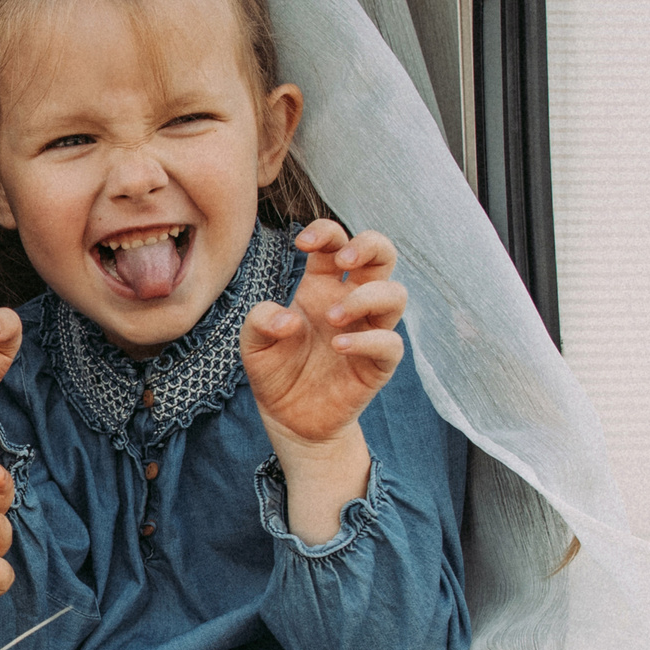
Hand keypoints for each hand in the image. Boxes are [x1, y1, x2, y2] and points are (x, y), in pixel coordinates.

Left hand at [241, 222, 404, 447]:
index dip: (325, 232)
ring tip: (332, 317)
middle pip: (383, 255)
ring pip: (395, 294)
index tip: (301, 242)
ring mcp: (368, 330)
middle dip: (369, 245)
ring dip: (365, 297)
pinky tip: (338, 346)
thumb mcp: (253, 344)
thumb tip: (288, 319)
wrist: (289, 418)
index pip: (335, 243)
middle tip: (343, 260)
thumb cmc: (274, 370)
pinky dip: (367, 340)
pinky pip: (391, 343)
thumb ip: (259, 321)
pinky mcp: (378, 363)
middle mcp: (350, 302)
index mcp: (320, 287)